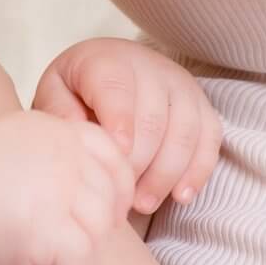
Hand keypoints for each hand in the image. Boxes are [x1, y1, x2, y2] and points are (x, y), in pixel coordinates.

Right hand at [0, 108, 135, 264]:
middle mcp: (61, 151)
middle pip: (111, 200)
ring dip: (84, 260)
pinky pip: (82, 262)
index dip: (115, 193)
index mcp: (53, 129)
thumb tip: (107, 199)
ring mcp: (56, 187)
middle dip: (97, 234)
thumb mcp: (16, 154)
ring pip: (101, 234)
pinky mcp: (47, 227)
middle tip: (71, 253)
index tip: (95, 219)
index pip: (113, 156)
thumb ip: (58, 162)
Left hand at [31, 38, 221, 212]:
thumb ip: (60, 111)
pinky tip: (180, 196)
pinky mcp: (202, 106)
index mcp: (108, 61)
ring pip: (185, 132)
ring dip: (166, 174)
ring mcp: (182, 86)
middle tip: (120, 196)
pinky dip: (198, 171)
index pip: (118, 90)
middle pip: (154, 119)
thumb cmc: (78, 89)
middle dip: (138, 164)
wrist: (110, 71)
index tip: (118, 156)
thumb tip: (80, 137)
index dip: (121, 123)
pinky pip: (209, 139)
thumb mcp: (56, 92)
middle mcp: (151, 67)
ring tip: (142, 204)